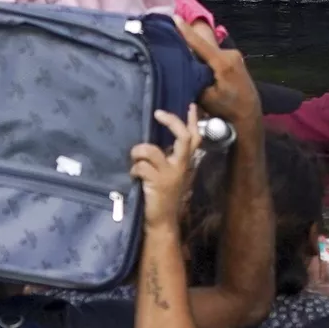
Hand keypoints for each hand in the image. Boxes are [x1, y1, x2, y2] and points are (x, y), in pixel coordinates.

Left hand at [131, 107, 199, 231]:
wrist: (163, 222)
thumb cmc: (164, 197)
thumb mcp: (171, 175)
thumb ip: (169, 158)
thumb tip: (156, 140)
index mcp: (185, 163)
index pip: (194, 138)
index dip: (192, 121)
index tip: (190, 106)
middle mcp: (181, 166)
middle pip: (183, 137)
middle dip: (171, 122)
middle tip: (158, 113)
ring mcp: (169, 175)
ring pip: (152, 150)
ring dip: (138, 151)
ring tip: (135, 157)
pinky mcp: (157, 183)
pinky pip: (141, 167)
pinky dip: (134, 169)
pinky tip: (134, 176)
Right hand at [178, 25, 262, 128]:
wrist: (249, 115)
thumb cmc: (227, 109)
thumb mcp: (205, 97)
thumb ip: (193, 79)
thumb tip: (181, 67)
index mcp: (223, 63)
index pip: (200, 44)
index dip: (185, 31)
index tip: (174, 17)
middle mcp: (230, 54)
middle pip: (203, 47)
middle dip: (188, 46)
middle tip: (170, 44)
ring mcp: (235, 56)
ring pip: (209, 52)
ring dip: (197, 55)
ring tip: (182, 58)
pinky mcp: (235, 60)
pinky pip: (215, 56)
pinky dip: (206, 59)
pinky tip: (197, 65)